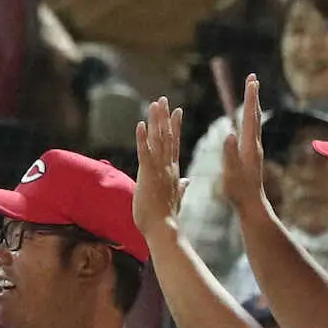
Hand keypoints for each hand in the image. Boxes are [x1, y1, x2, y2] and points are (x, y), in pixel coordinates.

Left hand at [133, 96, 186, 236]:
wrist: (163, 228)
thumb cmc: (166, 218)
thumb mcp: (176, 198)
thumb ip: (181, 188)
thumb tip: (187, 182)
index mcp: (172, 171)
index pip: (174, 144)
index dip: (175, 127)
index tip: (176, 111)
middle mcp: (168, 166)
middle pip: (167, 136)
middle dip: (164, 117)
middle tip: (162, 99)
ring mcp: (159, 169)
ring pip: (159, 140)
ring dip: (155, 121)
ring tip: (154, 104)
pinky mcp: (148, 174)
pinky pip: (145, 153)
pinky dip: (143, 138)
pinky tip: (140, 125)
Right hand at [221, 74, 268, 214]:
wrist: (251, 203)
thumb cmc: (239, 190)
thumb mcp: (232, 173)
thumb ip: (230, 154)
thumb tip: (230, 134)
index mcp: (249, 146)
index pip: (249, 117)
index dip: (249, 99)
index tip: (251, 82)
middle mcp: (254, 144)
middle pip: (254, 115)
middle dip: (253, 96)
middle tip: (252, 79)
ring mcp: (253, 149)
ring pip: (254, 121)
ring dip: (252, 105)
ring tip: (250, 93)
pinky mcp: (251, 154)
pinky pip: (250, 130)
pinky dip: (248, 118)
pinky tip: (245, 118)